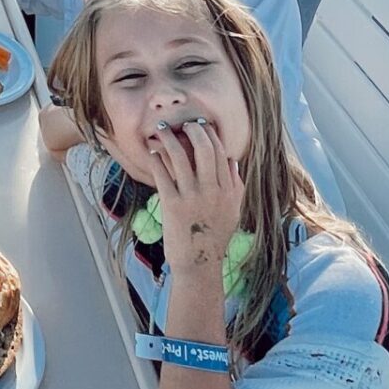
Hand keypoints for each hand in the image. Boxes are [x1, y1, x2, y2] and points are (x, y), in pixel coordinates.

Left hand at [146, 117, 244, 274]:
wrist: (199, 265)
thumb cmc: (215, 238)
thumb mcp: (233, 211)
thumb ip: (236, 185)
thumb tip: (232, 159)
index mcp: (229, 191)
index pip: (221, 153)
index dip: (210, 135)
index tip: (201, 126)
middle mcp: (213, 191)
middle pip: (204, 148)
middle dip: (192, 130)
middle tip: (183, 124)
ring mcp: (192, 197)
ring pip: (180, 156)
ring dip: (170, 139)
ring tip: (163, 131)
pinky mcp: (173, 205)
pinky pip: (163, 173)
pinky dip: (157, 159)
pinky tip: (153, 153)